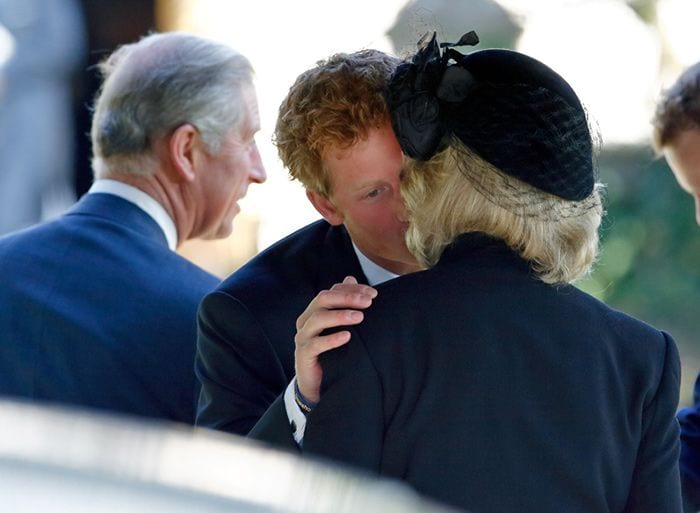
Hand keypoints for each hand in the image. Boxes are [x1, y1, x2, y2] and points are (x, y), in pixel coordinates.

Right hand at [294, 276, 376, 403]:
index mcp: (316, 310)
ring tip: (360, 317)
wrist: (316, 384)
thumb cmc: (331, 353)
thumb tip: (352, 277)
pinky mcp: (303, 354)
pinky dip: (331, 339)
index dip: (352, 289)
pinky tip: (347, 337)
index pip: (332, 291)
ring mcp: (303, 337)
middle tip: (368, 302)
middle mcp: (307, 320)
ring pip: (318, 318)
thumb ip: (345, 305)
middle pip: (323, 299)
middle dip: (347, 297)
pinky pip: (315, 344)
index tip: (373, 293)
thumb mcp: (340, 327)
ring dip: (340, 315)